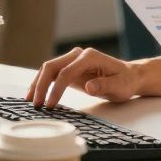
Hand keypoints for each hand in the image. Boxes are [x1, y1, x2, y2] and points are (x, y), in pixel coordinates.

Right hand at [26, 47, 142, 107]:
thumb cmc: (125, 81)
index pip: (66, 72)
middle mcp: (79, 55)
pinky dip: (43, 83)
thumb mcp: (120, 86)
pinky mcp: (70, 68)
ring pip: (49, 69)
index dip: (56, 89)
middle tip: (36, 104)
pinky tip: (36, 95)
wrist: (129, 77)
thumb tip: (89, 85)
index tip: (50, 105)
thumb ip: (104, 85)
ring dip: (38, 84)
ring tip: (30, 101)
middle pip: (52, 66)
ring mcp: (73, 61)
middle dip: (41, 85)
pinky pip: (52, 74)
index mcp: (90, 57)